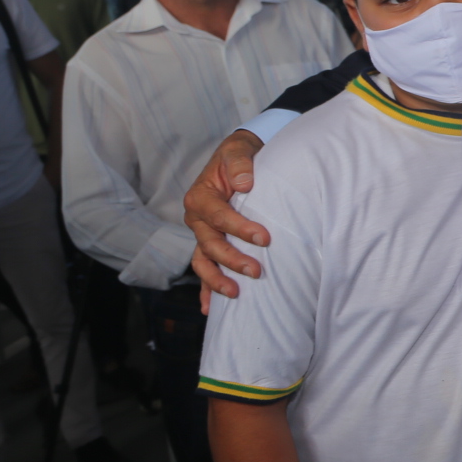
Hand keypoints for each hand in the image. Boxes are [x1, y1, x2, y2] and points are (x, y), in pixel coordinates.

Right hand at [184, 131, 268, 298]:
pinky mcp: (209, 243)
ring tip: (235, 294)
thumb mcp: (238, 151)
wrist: (236, 160)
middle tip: (257, 271)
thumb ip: (240, 165)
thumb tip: (245, 184)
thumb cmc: (238, 156)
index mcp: (200, 197)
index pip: (219, 217)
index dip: (240, 228)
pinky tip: (210, 309)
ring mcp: (201, 234)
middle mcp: (196, 219)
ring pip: (203, 261)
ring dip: (216, 280)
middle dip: (232, 259)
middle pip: (211, 244)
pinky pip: (204, 268)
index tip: (265, 238)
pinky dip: (206, 288)